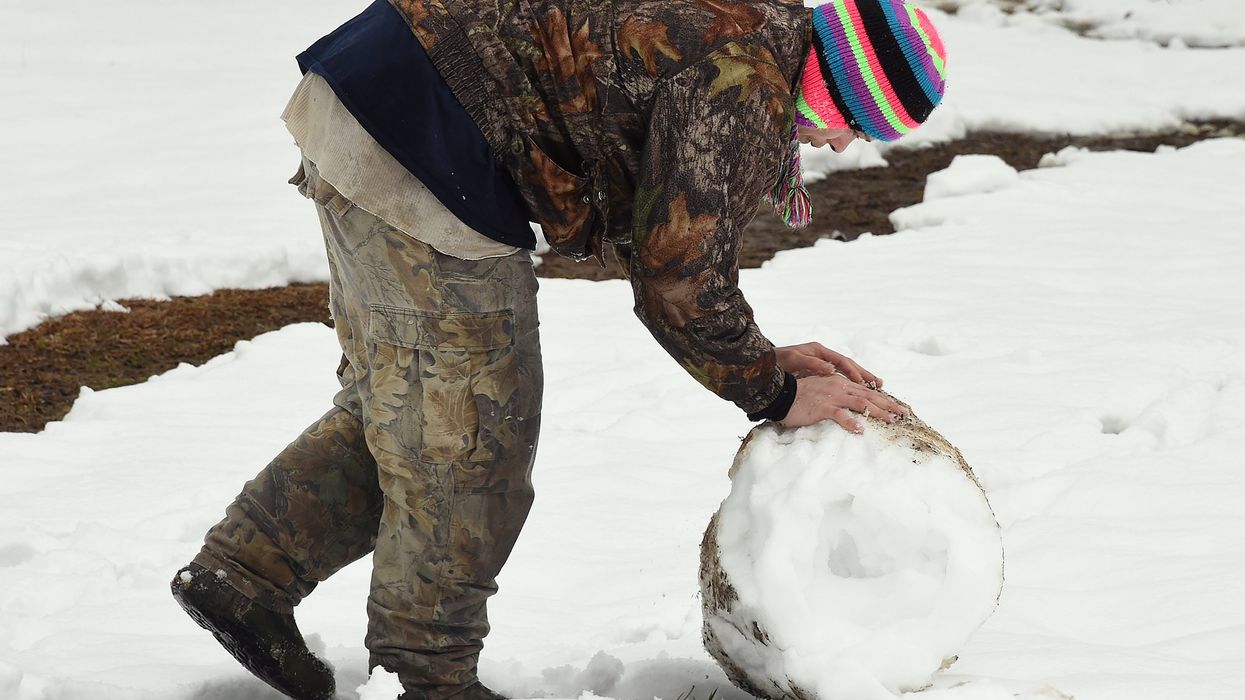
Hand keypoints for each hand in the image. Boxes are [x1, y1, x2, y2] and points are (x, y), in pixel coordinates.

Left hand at [775, 342, 883, 387]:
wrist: (763, 365)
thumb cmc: (776, 360)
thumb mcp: (793, 359)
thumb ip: (812, 363)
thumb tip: (831, 369)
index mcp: (819, 351)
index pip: (842, 361)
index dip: (854, 372)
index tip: (864, 383)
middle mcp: (822, 356)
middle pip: (848, 365)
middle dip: (864, 375)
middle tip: (879, 384)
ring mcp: (820, 364)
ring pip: (844, 372)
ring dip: (859, 380)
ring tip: (874, 388)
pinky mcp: (816, 373)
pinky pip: (837, 378)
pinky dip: (847, 384)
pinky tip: (855, 393)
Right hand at [779, 374, 909, 431]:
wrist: (780, 392)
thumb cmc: (798, 394)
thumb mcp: (821, 389)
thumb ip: (835, 394)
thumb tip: (848, 406)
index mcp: (840, 382)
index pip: (866, 390)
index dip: (883, 398)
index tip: (896, 406)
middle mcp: (840, 386)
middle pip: (870, 395)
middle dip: (889, 404)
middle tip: (904, 413)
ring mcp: (832, 396)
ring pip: (862, 403)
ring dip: (878, 412)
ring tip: (891, 420)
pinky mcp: (823, 407)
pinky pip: (840, 415)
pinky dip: (851, 422)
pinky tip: (860, 430)